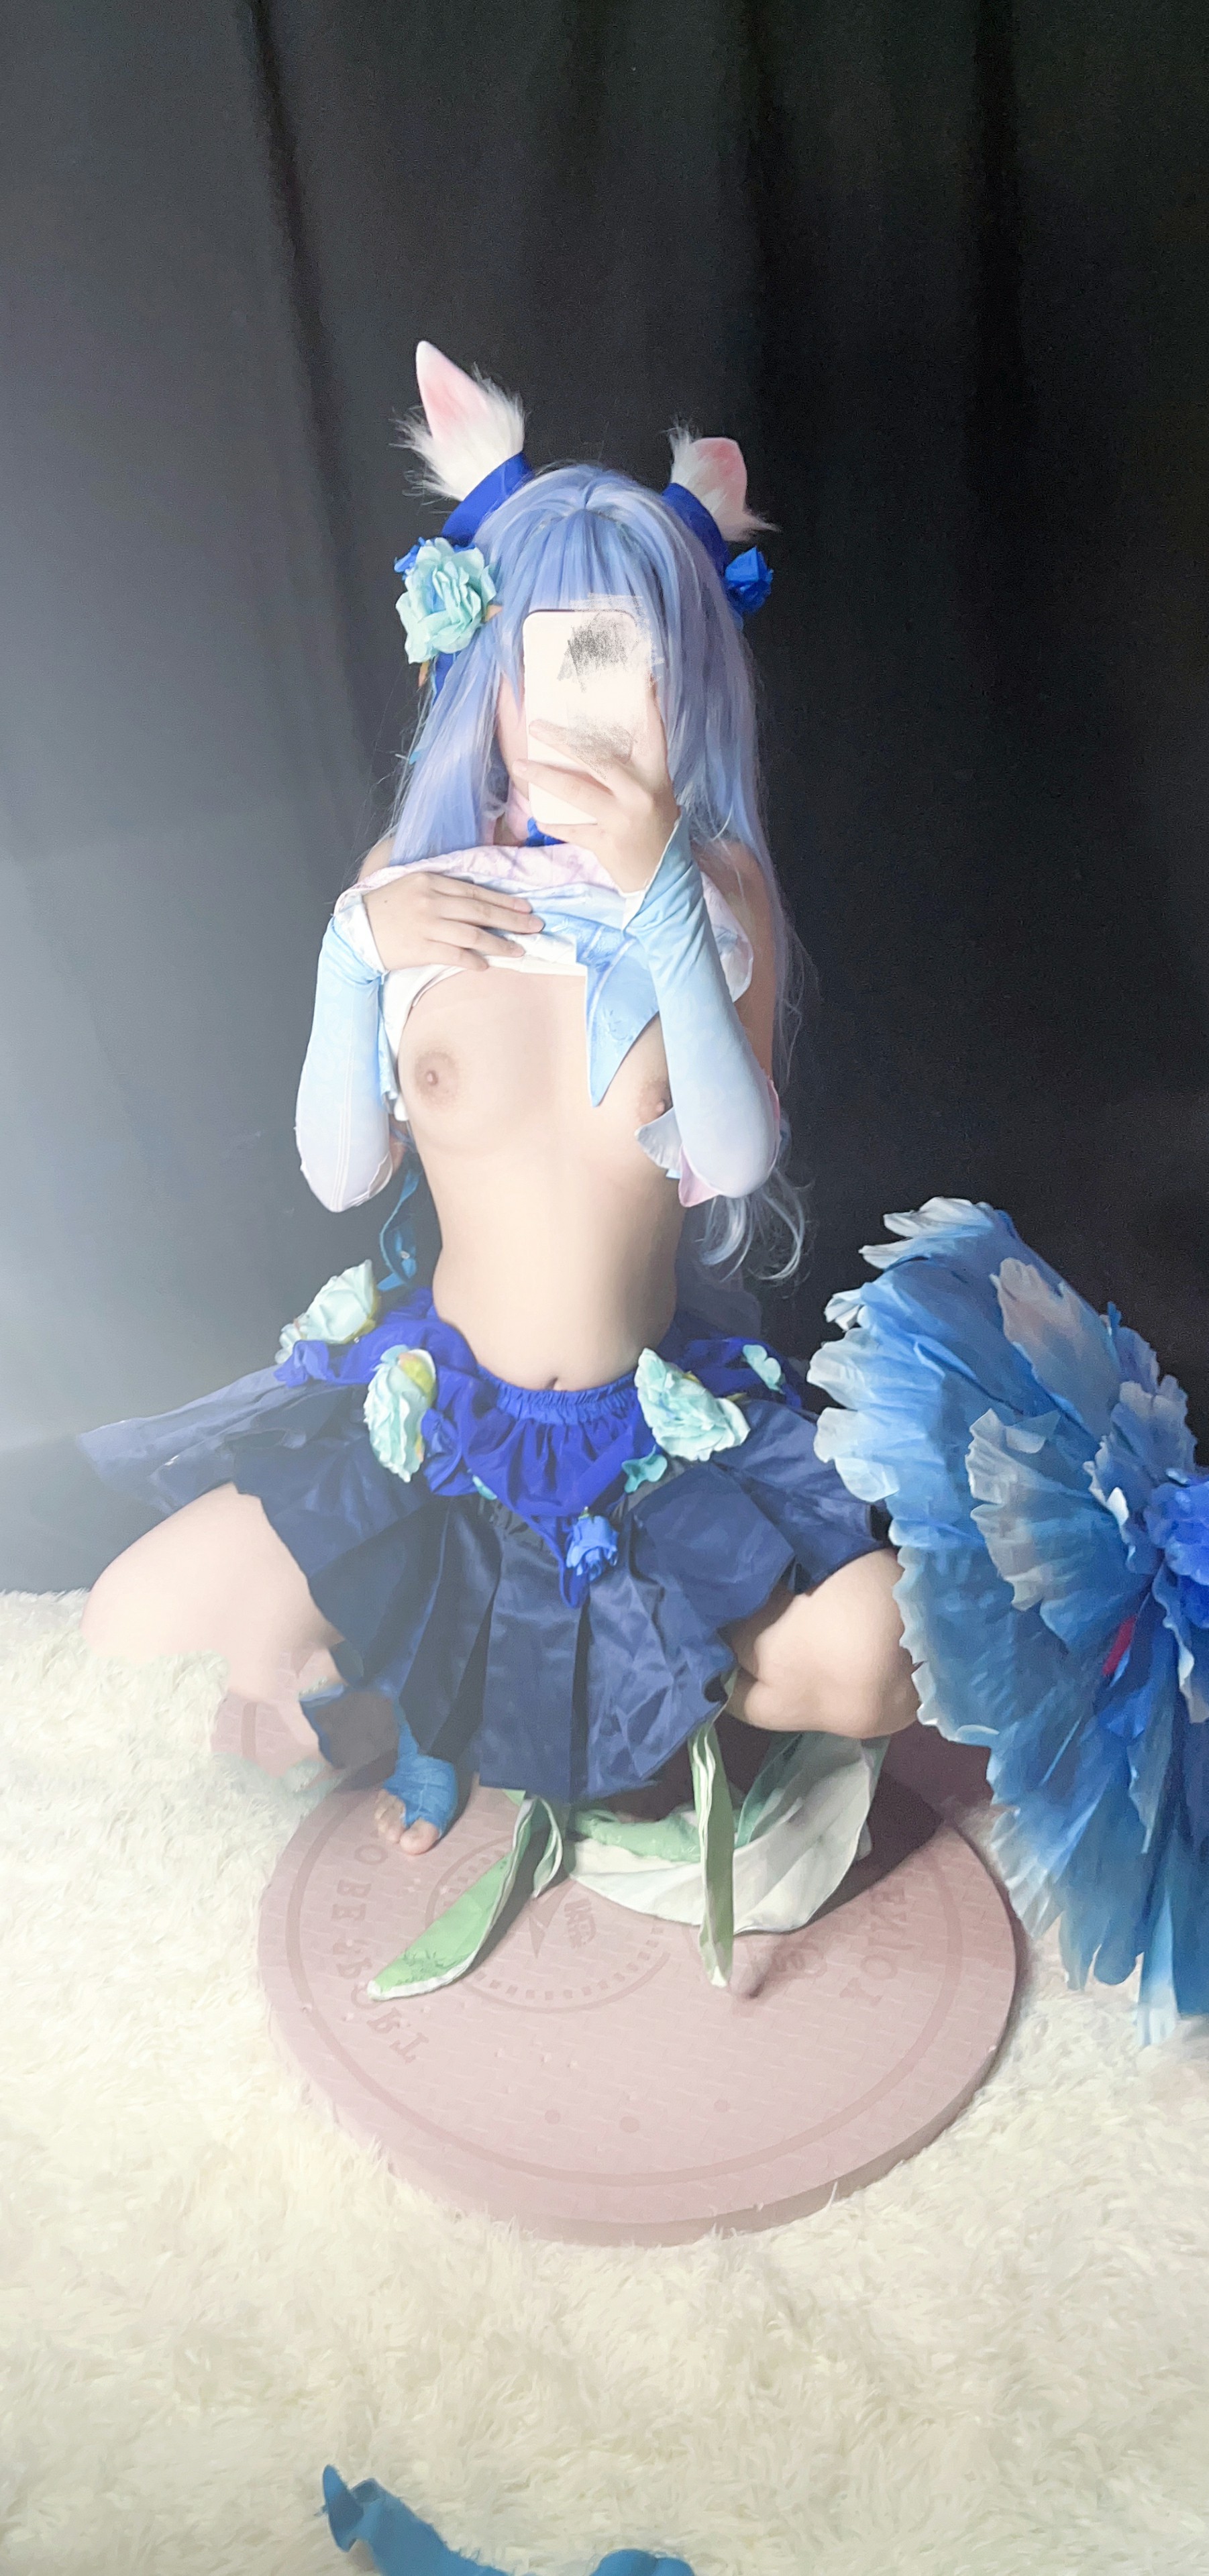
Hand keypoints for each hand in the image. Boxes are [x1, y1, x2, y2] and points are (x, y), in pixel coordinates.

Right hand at [361, 871, 541, 973]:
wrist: (355, 931)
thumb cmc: (386, 908)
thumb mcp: (413, 885)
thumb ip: (443, 888)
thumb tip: (477, 898)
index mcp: (431, 880)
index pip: (476, 891)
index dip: (504, 900)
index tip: (526, 907)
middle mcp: (432, 900)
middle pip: (480, 911)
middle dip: (512, 919)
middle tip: (536, 927)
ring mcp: (426, 925)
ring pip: (472, 934)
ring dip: (499, 943)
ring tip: (519, 950)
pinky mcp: (420, 948)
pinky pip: (453, 954)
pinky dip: (472, 960)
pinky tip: (486, 965)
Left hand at [520, 690, 680, 893]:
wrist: (664, 880)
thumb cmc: (655, 828)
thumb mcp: (655, 791)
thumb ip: (632, 766)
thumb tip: (595, 736)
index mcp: (655, 774)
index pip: (651, 730)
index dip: (644, 701)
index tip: (635, 674)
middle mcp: (640, 793)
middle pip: (597, 757)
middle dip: (563, 740)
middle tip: (535, 725)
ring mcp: (623, 819)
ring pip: (576, 792)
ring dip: (544, 777)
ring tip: (520, 765)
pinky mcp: (608, 845)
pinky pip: (572, 829)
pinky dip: (554, 823)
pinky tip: (539, 817)